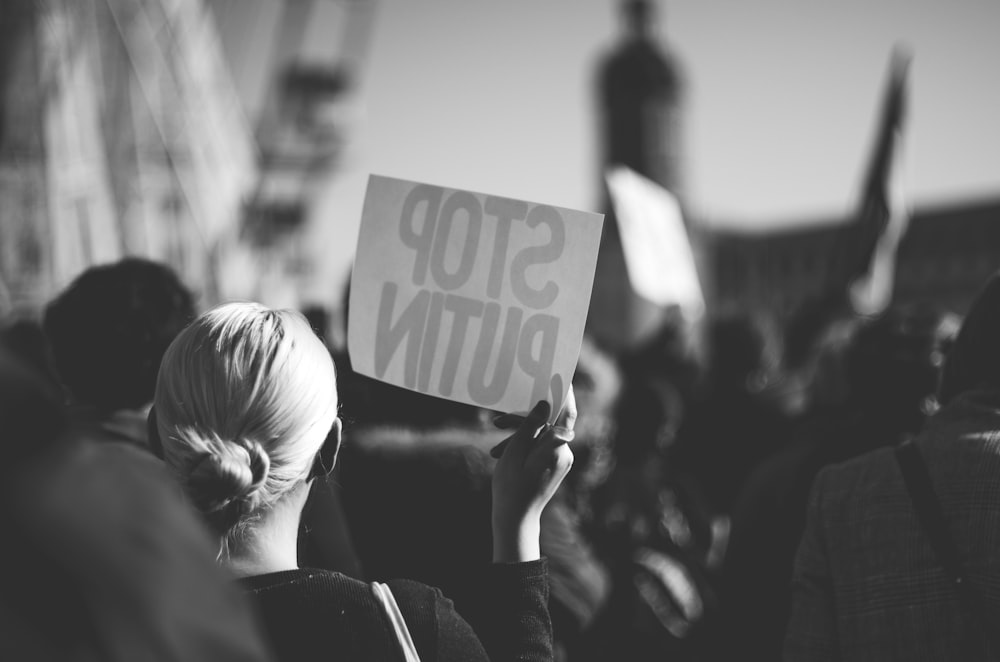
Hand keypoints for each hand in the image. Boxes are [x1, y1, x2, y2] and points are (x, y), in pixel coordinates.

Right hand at [490, 390, 575, 561]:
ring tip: (495, 446)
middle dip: (524, 419)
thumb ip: (532, 425)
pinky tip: (502, 452)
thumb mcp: (517, 452)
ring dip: (519, 434)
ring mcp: (559, 460)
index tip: (558, 373)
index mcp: (558, 448)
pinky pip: (539, 446)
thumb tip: (546, 403)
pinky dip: (523, 445)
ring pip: (541, 434)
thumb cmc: (512, 487)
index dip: (563, 391)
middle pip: (549, 422)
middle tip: (498, 420)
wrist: (515, 520)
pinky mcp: (552, 465)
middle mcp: (564, 452)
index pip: (567, 412)